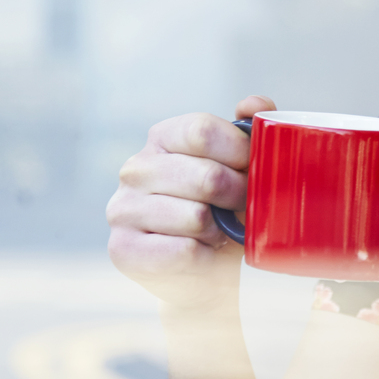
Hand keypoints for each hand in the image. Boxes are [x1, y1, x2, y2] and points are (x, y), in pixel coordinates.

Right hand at [107, 95, 274, 313]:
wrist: (206, 274)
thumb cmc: (226, 212)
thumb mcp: (240, 167)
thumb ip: (250, 130)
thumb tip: (254, 104)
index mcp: (162, 138)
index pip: (202, 130)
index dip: (239, 151)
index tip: (255, 169)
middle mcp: (135, 169)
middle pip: (206, 177)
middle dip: (238, 197)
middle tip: (245, 209)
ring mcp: (123, 209)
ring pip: (197, 218)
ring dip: (220, 232)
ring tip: (219, 234)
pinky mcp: (122, 250)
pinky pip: (184, 251)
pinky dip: (206, 258)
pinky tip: (203, 254)